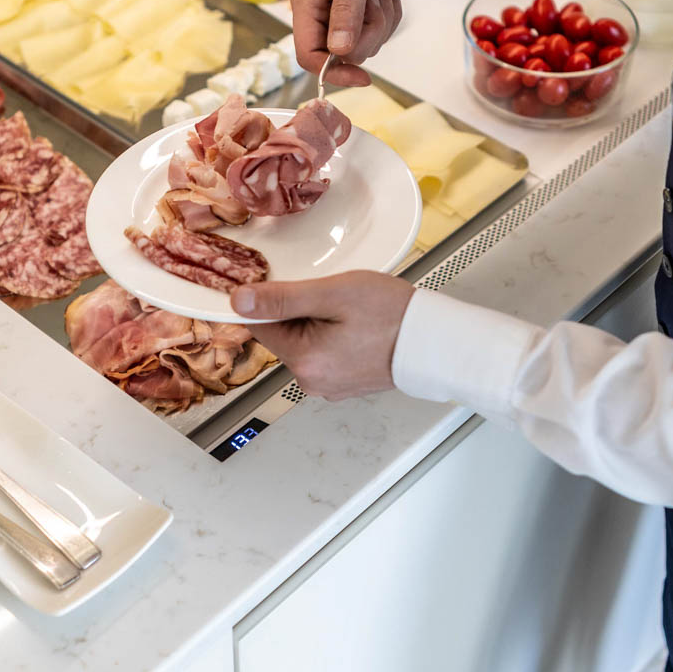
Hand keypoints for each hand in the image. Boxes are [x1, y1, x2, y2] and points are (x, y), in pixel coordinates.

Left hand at [231, 271, 414, 400]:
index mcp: (304, 362)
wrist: (434, 339)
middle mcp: (311, 381)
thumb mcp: (333, 294)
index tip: (295, 285)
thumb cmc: (392, 314)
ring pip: (305, 342)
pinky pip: (325, 353)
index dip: (272, 298)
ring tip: (351, 313)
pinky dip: (334, 337)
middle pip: (283, 334)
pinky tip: (357, 327)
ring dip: (319, 323)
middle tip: (334, 298)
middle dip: (301, 311)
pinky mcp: (344, 383)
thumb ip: (282, 298)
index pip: (259, 325)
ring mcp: (329, 385)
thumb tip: (238, 302)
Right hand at [290, 0, 402, 88]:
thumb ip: (345, 9)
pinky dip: (389, 17)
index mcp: (306, 5)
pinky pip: (380, 36)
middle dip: (367, 32)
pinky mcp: (359, 22)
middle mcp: (319, 18)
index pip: (308, 55)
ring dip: (381, 21)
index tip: (360, 76)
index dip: (332, 71)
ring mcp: (339, 22)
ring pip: (365, 47)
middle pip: (343, 55)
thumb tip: (339, 49)